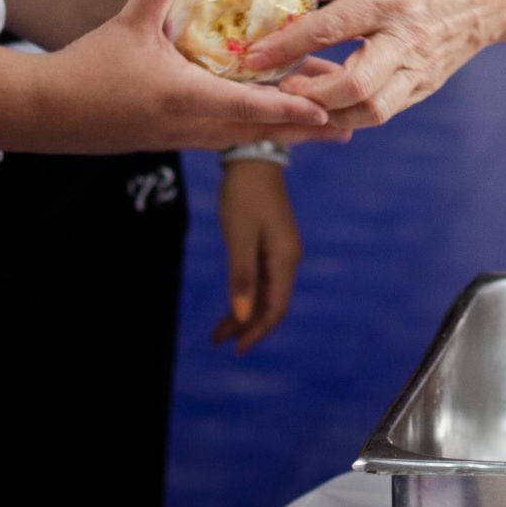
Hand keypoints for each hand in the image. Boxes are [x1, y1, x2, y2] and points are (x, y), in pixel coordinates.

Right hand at [25, 0, 344, 151]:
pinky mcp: (172, 138)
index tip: (328, 107)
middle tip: (352, 124)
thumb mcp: (125, 24)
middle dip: (306, 128)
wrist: (42, 114)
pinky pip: (225, 136)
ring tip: (325, 119)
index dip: (291, 107)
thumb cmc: (86, 68)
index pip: (249, 106)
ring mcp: (182, 137)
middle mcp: (191, 125)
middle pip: (260, 132)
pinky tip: (271, 115)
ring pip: (246, 137)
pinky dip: (255, 127)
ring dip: (284, 129)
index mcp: (185, 98)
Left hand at [214, 161, 300, 352]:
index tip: (235, 349)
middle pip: (271, 304)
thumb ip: (241, 278)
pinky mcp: (271, 244)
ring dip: (244, 313)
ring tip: (218, 331)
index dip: (257, 331)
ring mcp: (280, 251)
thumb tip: (242, 317)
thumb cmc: (244, 195)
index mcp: (285, 258)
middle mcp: (288, 258)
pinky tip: (232, 303)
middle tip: (217, 341)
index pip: (276, 307)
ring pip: (265, 293)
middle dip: (246, 326)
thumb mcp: (239, 237)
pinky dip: (246, 294)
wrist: (253, 157)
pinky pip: (261, 278)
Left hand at [242, 0, 505, 127]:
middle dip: (308, 94)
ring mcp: (421, 69)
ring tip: (300, 95)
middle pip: (353, 87)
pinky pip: (385, 110)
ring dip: (328, 112)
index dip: (287, 45)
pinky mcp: (428, 85)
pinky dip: (352, 112)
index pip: (331, 28)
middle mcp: (408, 40)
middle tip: (276, 85)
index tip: (252, 54)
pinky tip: (329, 97)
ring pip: (370, 111)